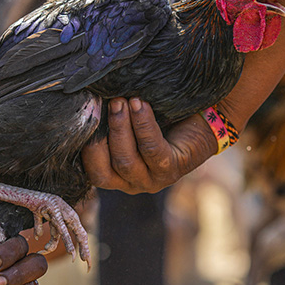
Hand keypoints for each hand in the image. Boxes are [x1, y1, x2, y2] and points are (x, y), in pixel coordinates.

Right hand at [82, 98, 218, 193]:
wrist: (200, 119)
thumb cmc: (159, 119)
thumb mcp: (128, 124)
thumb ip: (108, 120)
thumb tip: (86, 100)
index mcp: (117, 176)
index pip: (93, 173)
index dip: (86, 149)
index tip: (84, 116)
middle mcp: (132, 183)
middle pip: (106, 170)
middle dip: (101, 136)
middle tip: (103, 104)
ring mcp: (153, 181)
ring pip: (127, 161)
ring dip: (121, 128)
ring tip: (121, 101)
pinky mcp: (172, 170)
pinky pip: (152, 150)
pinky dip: (143, 125)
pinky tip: (140, 105)